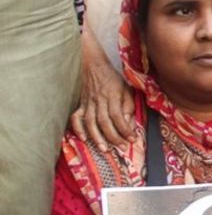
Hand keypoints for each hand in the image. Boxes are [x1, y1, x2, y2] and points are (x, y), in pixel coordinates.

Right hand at [72, 27, 134, 151]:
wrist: (92, 65)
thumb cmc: (112, 78)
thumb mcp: (126, 88)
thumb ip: (128, 104)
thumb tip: (128, 121)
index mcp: (112, 96)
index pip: (119, 116)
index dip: (125, 129)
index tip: (132, 139)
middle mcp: (99, 101)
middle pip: (105, 122)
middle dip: (113, 137)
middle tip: (120, 147)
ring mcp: (88, 103)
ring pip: (91, 123)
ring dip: (97, 137)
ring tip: (104, 149)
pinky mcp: (80, 104)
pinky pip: (76, 118)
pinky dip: (78, 128)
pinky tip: (83, 138)